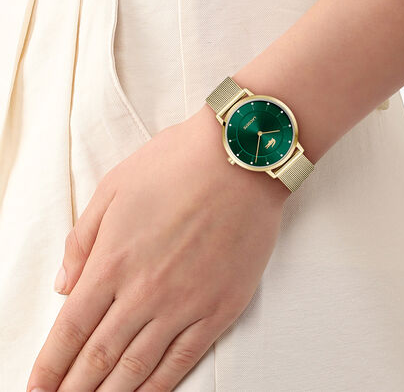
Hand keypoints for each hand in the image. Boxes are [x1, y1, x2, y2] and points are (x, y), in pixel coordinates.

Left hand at [27, 104, 288, 391]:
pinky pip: (184, 359)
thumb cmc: (176, 165)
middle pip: (99, 357)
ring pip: (139, 367)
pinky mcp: (220, 308)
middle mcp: (144, 292)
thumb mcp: (114, 188)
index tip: (38, 388)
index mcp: (113, 261)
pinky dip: (160, 386)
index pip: (71, 329)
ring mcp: (185, 304)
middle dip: (74, 390)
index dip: (50, 365)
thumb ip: (84, 239)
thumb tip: (65, 286)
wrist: (238, 160)